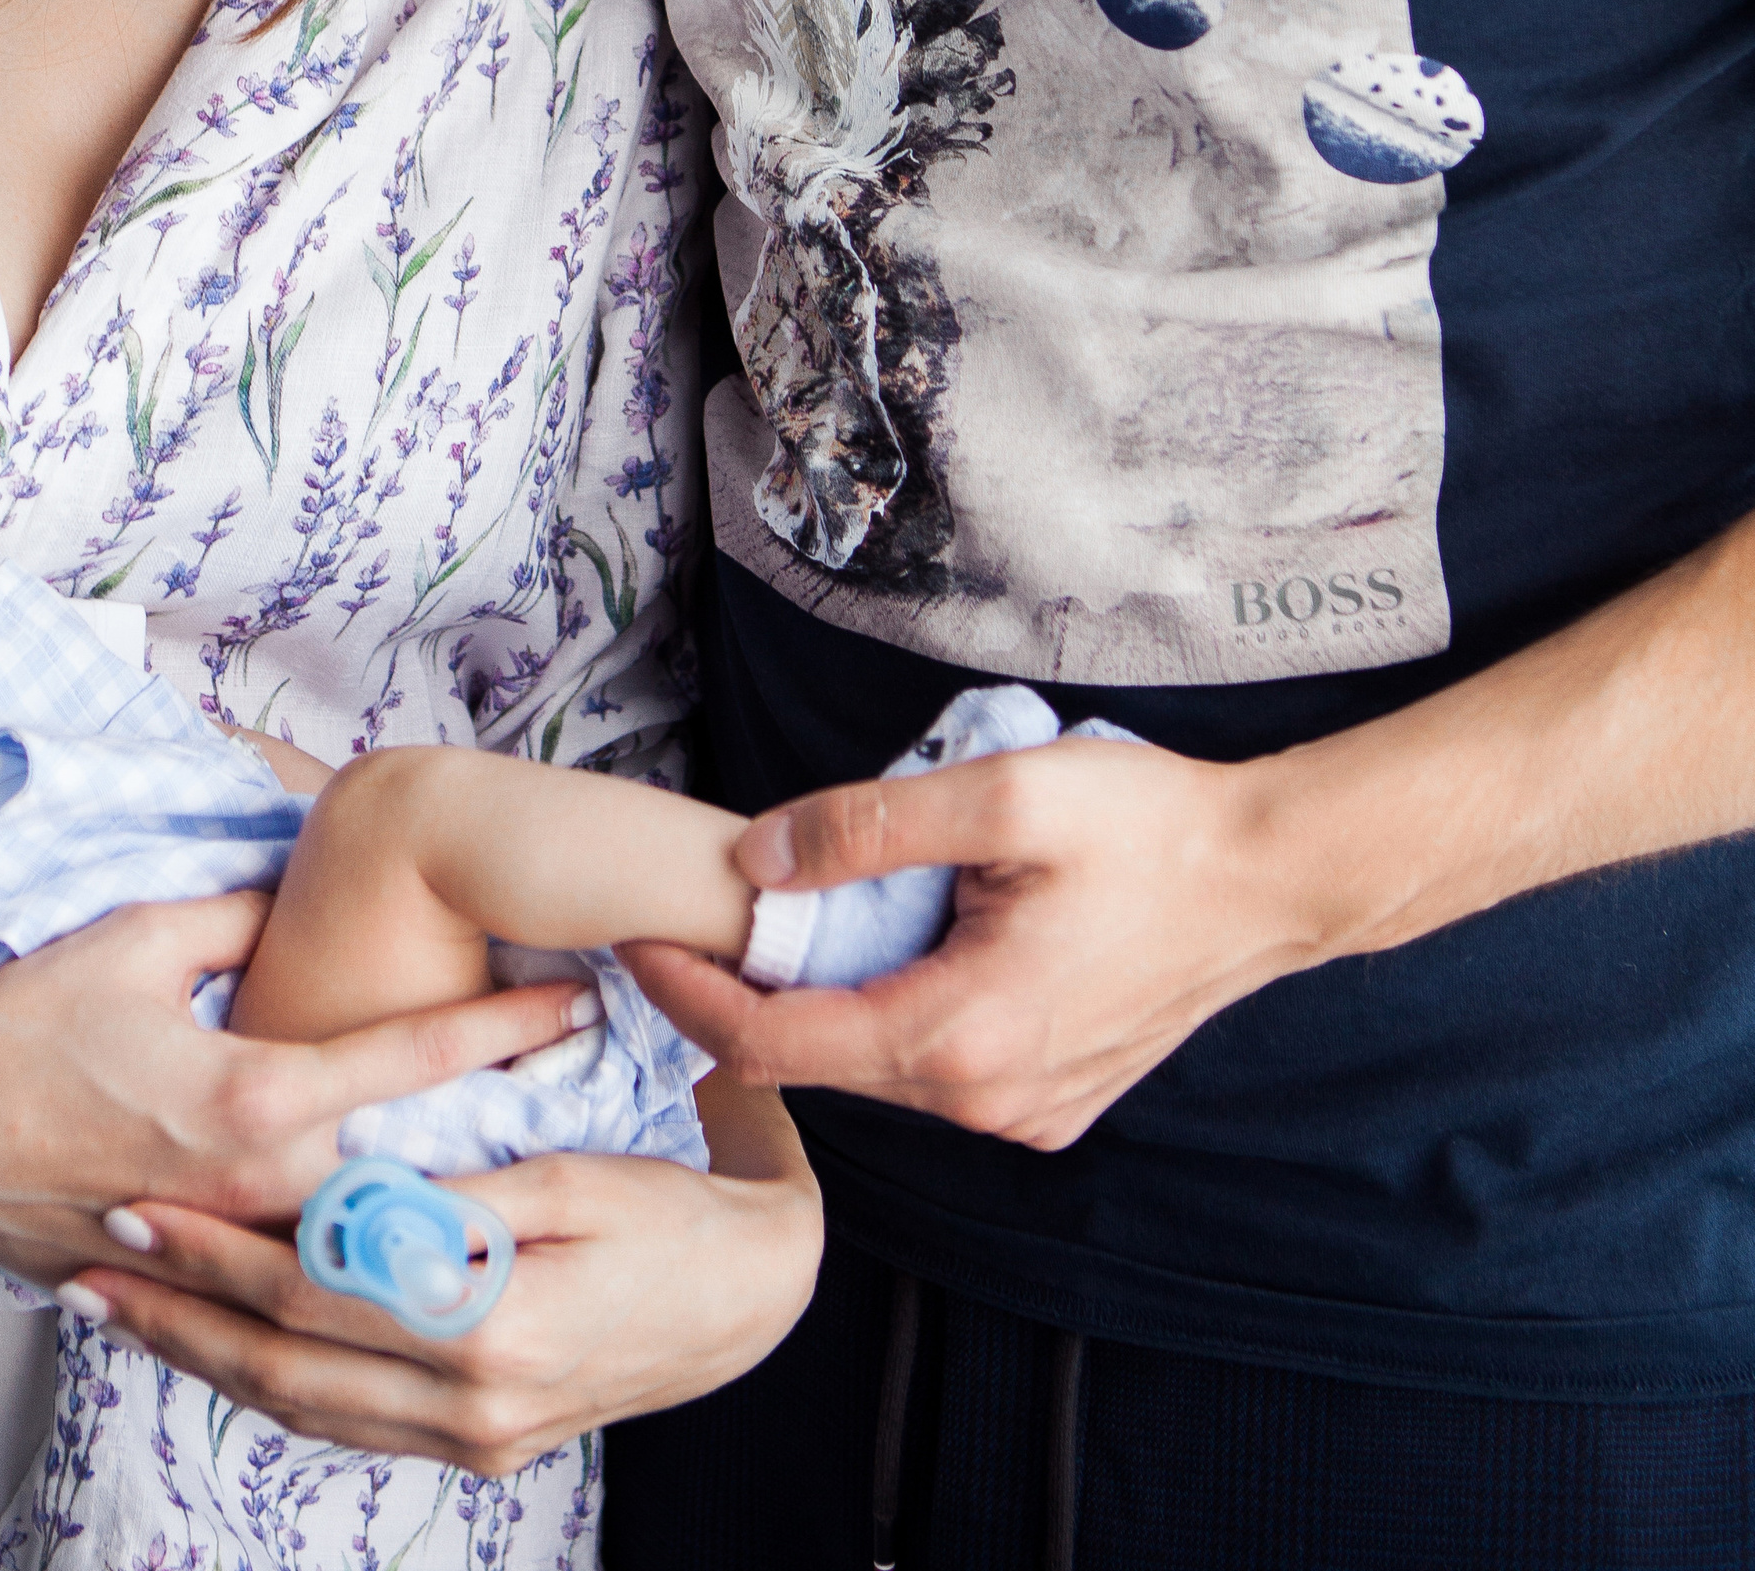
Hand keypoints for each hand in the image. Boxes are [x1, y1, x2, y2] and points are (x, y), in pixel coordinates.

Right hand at [0, 889, 593, 1287]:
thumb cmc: (21, 1020)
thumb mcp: (143, 937)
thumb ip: (245, 915)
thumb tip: (308, 887)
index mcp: (255, 1095)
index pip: (413, 1060)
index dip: (505, 1030)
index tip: (578, 1003)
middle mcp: (253, 1185)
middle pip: (416, 1174)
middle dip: (506, 1138)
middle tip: (589, 1098)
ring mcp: (221, 1243)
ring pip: (360, 1244)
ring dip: (442, 1208)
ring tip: (526, 1171)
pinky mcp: (182, 1274)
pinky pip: (287, 1274)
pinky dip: (350, 1255)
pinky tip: (401, 1239)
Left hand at [72, 1079, 820, 1475]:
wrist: (758, 1298)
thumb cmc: (675, 1210)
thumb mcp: (574, 1179)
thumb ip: (457, 1198)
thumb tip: (347, 1187)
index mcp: (490, 1329)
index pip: (314, 1288)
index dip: (218, 1250)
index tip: (142, 1204)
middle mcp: (472, 1408)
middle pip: (288, 1362)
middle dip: (181, 1313)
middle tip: (93, 1264)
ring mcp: (475, 1443)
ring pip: (306, 1408)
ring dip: (207, 1360)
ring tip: (125, 1312)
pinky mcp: (481, 1450)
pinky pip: (351, 1426)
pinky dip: (277, 1389)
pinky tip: (226, 1354)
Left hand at [624, 733, 1314, 1152]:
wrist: (1274, 877)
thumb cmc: (1150, 828)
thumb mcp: (998, 795)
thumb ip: (867, 829)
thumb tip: (758, 860)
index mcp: (962, 1035)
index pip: (775, 1045)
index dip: (689, 998)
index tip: (632, 943)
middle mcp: (988, 1100)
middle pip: (818, 1059)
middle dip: (742, 995)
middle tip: (690, 917)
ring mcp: (1024, 1111)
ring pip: (876, 1063)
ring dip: (819, 999)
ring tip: (780, 917)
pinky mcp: (1050, 1098)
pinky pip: (934, 1064)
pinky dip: (886, 1010)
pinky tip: (883, 943)